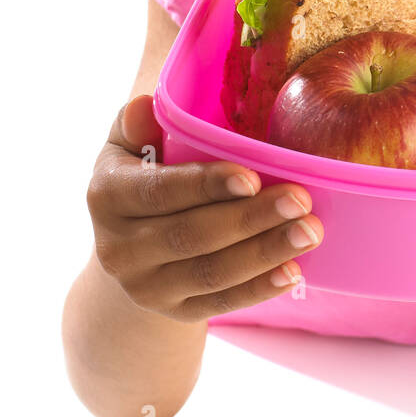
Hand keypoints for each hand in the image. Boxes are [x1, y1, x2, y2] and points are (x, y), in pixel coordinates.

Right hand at [87, 94, 324, 321]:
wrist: (129, 251)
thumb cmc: (143, 178)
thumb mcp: (129, 147)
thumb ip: (137, 124)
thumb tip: (146, 105)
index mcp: (106, 197)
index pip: (158, 191)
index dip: (205, 186)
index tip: (252, 177)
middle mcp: (118, 249)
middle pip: (192, 235)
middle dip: (251, 218)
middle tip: (301, 200)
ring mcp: (146, 287)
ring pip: (211, 273)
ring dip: (265, 252)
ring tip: (309, 232)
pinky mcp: (174, 312)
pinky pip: (220, 303)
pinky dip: (259, 288)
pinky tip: (293, 271)